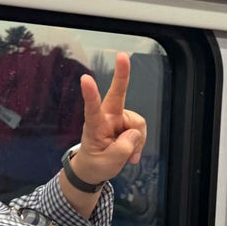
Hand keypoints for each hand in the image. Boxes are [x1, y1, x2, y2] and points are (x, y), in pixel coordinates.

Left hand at [72, 52, 147, 185]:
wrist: (94, 169)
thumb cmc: (96, 164)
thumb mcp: (108, 163)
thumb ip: (123, 149)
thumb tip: (135, 133)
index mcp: (94, 126)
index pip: (92, 109)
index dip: (90, 95)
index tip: (85, 79)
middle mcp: (107, 117)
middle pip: (117, 94)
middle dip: (122, 74)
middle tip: (122, 56)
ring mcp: (118, 118)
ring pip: (138, 123)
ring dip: (138, 140)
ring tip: (129, 155)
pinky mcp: (127, 123)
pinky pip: (141, 130)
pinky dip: (140, 142)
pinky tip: (132, 153)